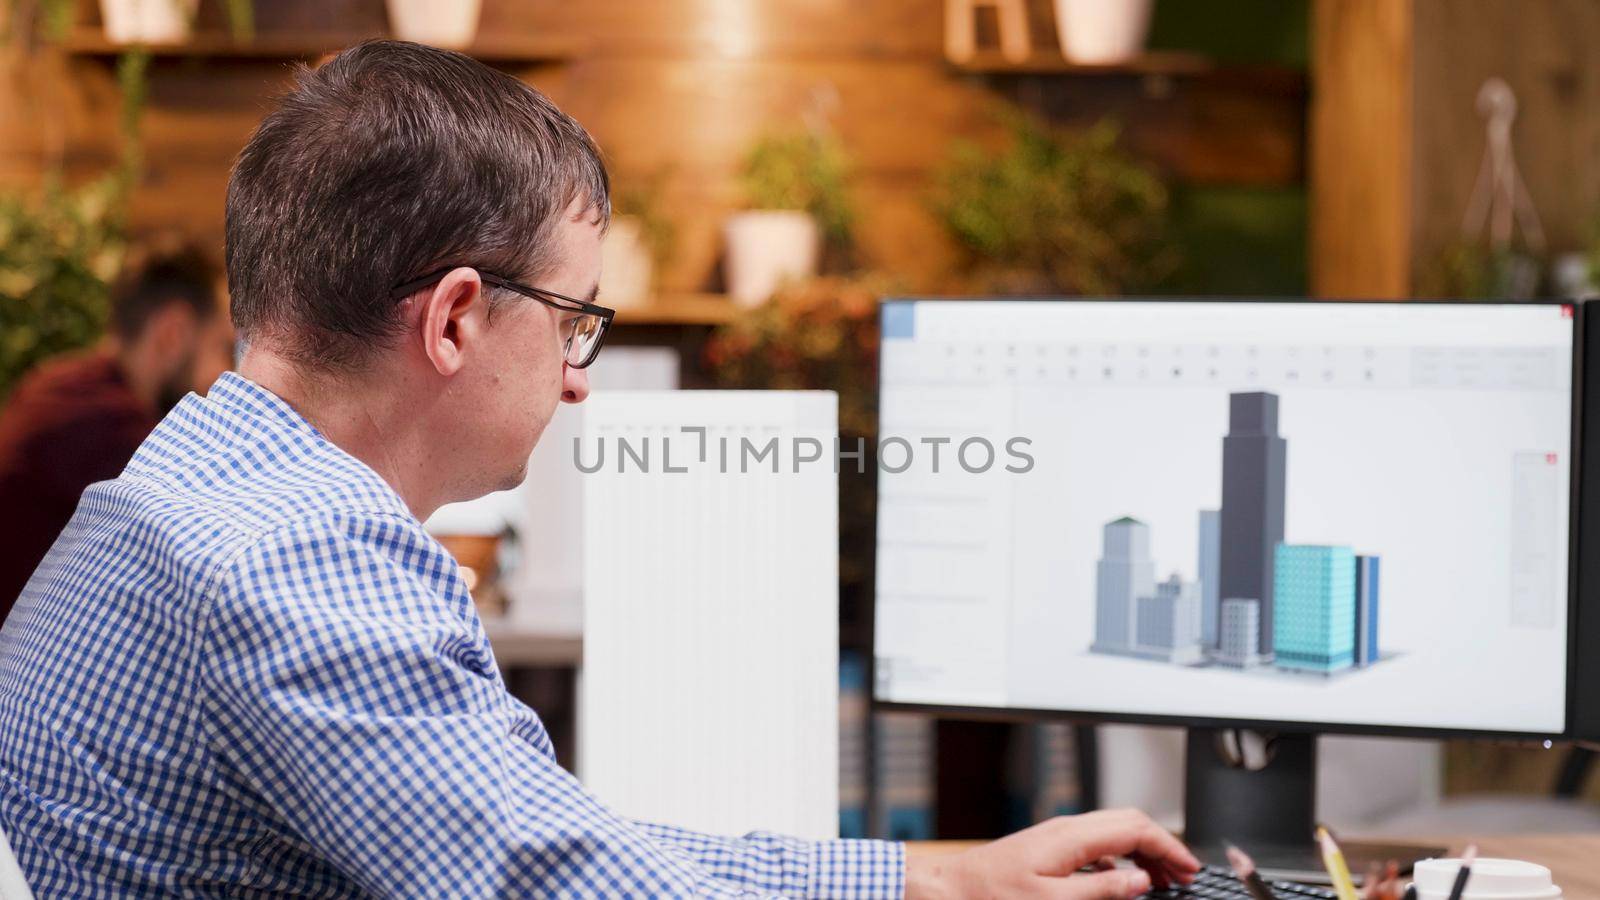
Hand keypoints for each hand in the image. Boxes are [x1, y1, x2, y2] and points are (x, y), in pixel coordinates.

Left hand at [905, 808, 1199, 899]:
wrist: (948, 889)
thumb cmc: (990, 896)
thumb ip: (1102, 889)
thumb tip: (1140, 880)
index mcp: (1072, 837)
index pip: (1136, 828)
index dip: (1169, 846)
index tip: (1191, 869)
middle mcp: (1066, 829)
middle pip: (1129, 822)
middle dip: (1161, 845)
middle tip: (1182, 877)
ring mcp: (1057, 836)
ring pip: (1114, 831)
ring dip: (1142, 852)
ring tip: (1160, 881)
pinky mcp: (1049, 847)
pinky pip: (1096, 844)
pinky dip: (1119, 858)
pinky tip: (1122, 882)